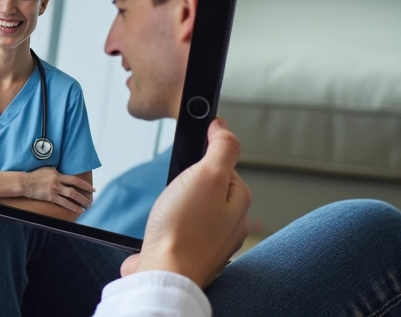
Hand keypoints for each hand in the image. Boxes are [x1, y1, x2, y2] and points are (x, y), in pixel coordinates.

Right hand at [22, 167, 94, 214]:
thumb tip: (64, 173)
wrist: (25, 182)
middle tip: (92, 198)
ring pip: (71, 195)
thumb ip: (57, 172)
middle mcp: (57, 181)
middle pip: (75, 187)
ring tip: (88, 206)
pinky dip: (72, 207)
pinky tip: (78, 210)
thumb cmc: (35, 175)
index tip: (92, 188)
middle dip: (86, 193)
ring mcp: (54, 189)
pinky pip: (64, 203)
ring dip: (81, 201)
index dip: (85, 184)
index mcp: (58, 174)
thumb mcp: (47, 169)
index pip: (74, 179)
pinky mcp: (50, 197)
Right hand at [121, 118, 251, 288]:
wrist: (163, 274)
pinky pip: (181, 229)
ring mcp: (212, 240)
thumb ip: (221, 149)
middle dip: (188, 181)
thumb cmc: (182, 229)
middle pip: (208, 185)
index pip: (225, 162)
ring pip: (194, 208)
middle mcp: (231, 222)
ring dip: (177, 204)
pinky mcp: (191, 252)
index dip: (204, 153)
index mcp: (239, 200)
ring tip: (167, 209)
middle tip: (174, 188)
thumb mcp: (207, 175)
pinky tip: (161, 227)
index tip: (189, 151)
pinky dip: (169, 225)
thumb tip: (223, 127)